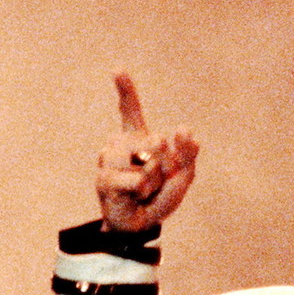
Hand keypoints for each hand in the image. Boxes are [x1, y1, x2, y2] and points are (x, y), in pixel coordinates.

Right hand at [95, 72, 199, 231]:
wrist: (141, 225)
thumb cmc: (160, 197)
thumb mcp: (184, 175)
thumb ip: (189, 152)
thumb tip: (185, 129)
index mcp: (137, 139)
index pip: (130, 111)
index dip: (126, 90)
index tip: (117, 69)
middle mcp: (119, 145)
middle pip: (154, 140)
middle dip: (166, 164)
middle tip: (156, 180)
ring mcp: (108, 160)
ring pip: (146, 160)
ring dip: (155, 179)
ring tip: (144, 189)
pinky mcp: (104, 179)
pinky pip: (137, 179)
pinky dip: (143, 190)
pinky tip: (135, 196)